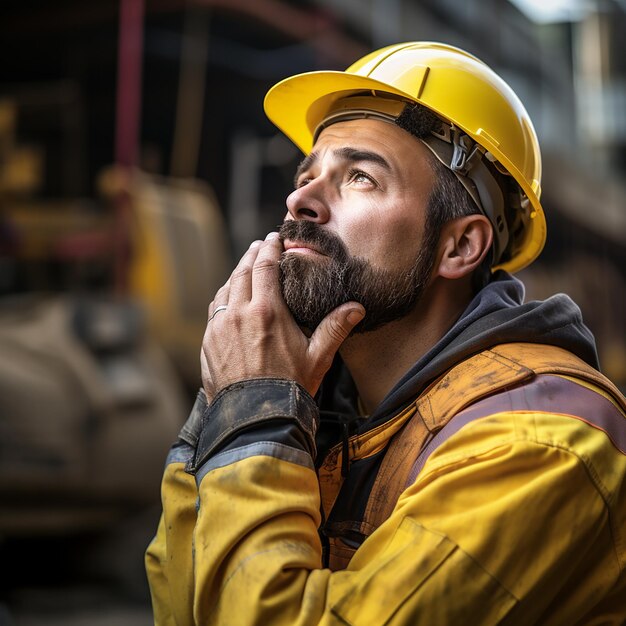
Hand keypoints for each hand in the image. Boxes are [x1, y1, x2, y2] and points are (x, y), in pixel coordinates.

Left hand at [201, 232, 364, 398]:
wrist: (254, 419)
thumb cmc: (289, 389)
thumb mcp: (318, 357)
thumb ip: (335, 328)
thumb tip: (356, 308)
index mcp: (267, 312)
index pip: (265, 266)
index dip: (269, 248)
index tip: (273, 238)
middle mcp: (239, 314)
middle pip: (242, 272)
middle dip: (251, 255)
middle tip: (260, 246)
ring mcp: (219, 328)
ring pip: (226, 289)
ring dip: (236, 274)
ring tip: (245, 268)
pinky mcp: (209, 343)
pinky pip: (215, 309)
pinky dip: (224, 296)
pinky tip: (230, 298)